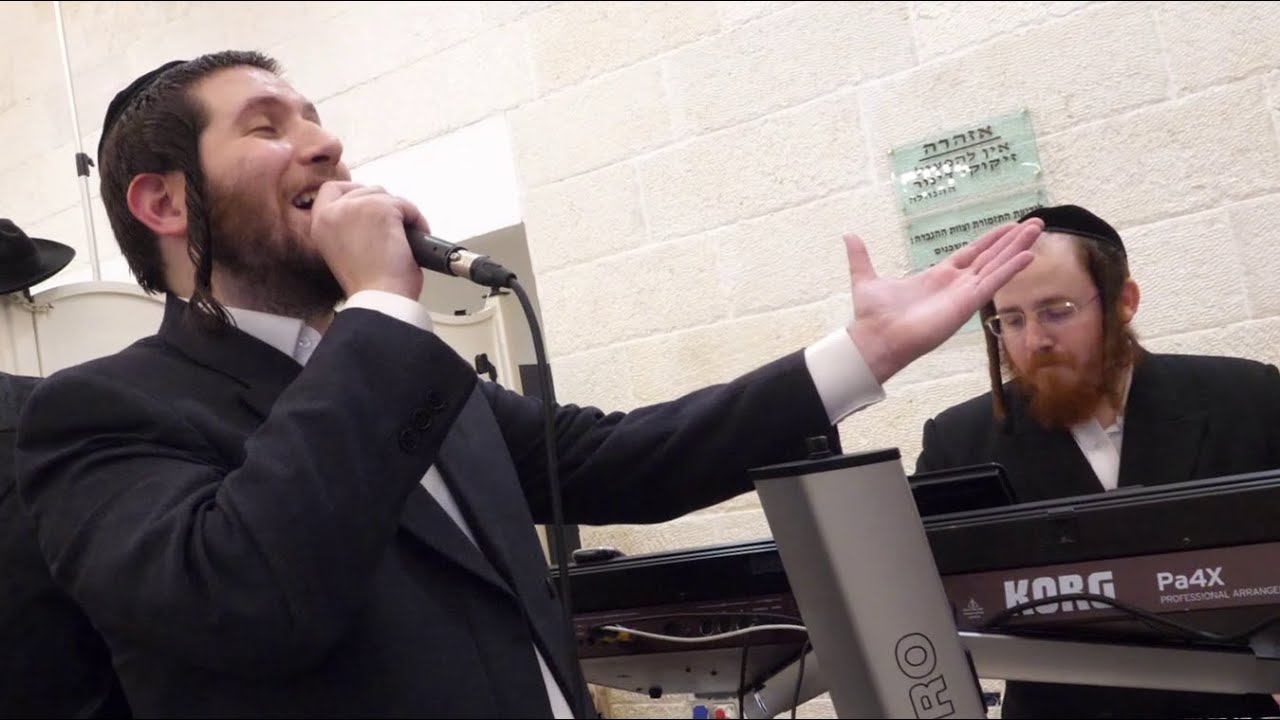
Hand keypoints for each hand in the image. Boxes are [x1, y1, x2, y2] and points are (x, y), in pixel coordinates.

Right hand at [308, 181, 429, 299]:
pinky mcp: (381, 208)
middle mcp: (332, 211)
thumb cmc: (368, 286)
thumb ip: (349, 228)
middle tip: (392, 226)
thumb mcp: (344, 250)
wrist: (380, 298)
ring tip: (403, 237)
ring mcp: (356, 207)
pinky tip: (416, 238)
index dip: (352, 193)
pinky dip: (416, 220)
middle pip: (362, 189)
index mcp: (320, 224)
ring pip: (385, 195)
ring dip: (399, 213)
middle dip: (381, 204)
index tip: (368, 205)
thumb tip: (371, 217)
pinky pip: (406, 205)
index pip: (330, 190)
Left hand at [845, 219, 1043, 383]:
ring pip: (996, 267)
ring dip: (1017, 249)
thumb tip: (849, 235)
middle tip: (1035, 223)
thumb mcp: (866, 278)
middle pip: (991, 258)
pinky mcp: (965, 305)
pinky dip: (1010, 270)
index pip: (971, 254)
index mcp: (938, 277)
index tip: (1009, 227)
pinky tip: (1027, 256)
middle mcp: (955, 285)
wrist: (874, 339)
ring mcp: (963, 295)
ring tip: (1037, 230)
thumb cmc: (873, 316)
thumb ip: (861, 257)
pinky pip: (992, 284)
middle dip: (1012, 241)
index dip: (990, 240)